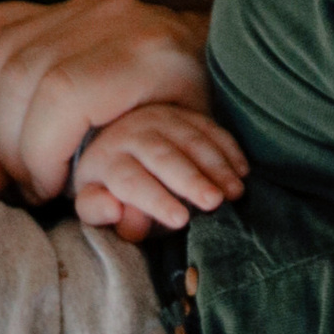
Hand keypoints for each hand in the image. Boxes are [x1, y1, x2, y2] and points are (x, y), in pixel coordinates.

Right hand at [0, 0, 212, 202]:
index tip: (41, 194)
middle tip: (11, 190)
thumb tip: (101, 209)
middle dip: (4, 144)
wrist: (217, 56)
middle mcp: (105, 19)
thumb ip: (144, 173)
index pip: (61, 94)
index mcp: (142, 54)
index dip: (37, 151)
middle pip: (20, 76)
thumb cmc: (200, 116)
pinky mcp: (55, 7)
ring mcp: (77, 7)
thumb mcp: (187, 149)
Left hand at [72, 99, 247, 240]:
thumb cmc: (107, 187)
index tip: (181, 219)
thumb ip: (99, 211)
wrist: (115, 143)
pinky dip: (228, 148)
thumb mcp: (92, 202)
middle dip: (191, 179)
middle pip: (163, 156)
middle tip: (214, 201)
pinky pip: (209, 127)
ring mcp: (160, 118)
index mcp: (106, 159)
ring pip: (191, 139)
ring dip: (217, 166)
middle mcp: (132, 133)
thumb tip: (114, 210)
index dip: (156, 201)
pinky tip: (242, 171)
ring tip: (235, 192)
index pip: (131, 181)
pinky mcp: (183, 113)